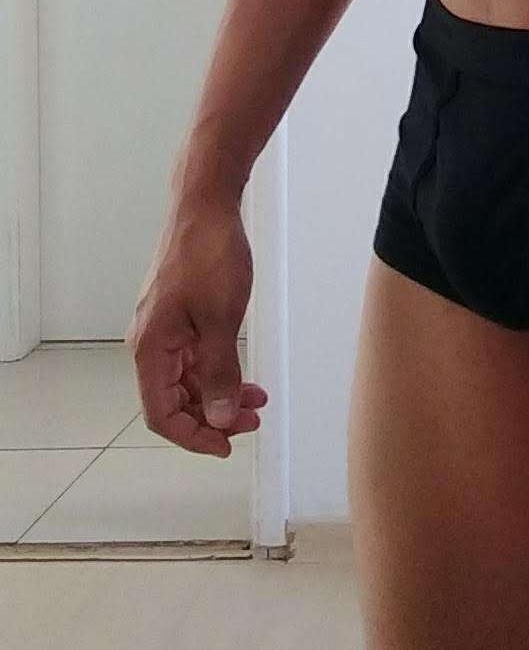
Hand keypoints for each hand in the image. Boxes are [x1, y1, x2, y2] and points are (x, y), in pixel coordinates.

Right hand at [126, 196, 268, 456]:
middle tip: (253, 421)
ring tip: (257, 400)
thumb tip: (218, 417)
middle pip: (175, 401)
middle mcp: (150, 342)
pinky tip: (245, 376)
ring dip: (219, 395)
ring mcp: (164, 328)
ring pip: (187, 380)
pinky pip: (194, 357)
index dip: (194, 437)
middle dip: (213, 417)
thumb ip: (219, 372)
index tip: (227, 445)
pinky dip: (218, 370)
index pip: (162, 414)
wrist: (206, 204)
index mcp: (150, 348)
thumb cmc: (209, 255)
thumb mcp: (221, 320)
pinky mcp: (179, 314)